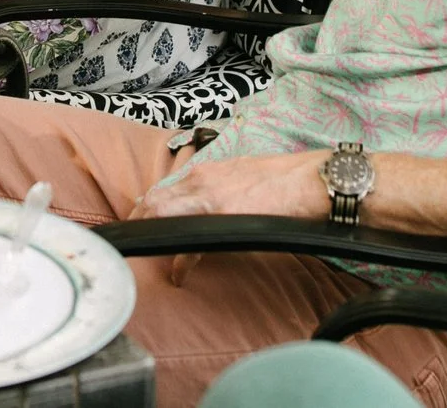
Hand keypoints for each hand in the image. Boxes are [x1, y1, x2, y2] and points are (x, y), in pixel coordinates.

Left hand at [124, 150, 329, 285]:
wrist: (311, 181)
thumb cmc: (282, 179)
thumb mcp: (241, 176)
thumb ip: (217, 188)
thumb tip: (204, 206)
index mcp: (206, 171)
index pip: (164, 188)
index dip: (147, 207)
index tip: (140, 221)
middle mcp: (202, 180)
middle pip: (154, 200)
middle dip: (140, 222)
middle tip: (136, 243)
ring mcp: (209, 196)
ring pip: (163, 213)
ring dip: (153, 235)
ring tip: (148, 255)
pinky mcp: (222, 215)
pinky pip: (191, 240)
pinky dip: (182, 260)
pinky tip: (180, 274)